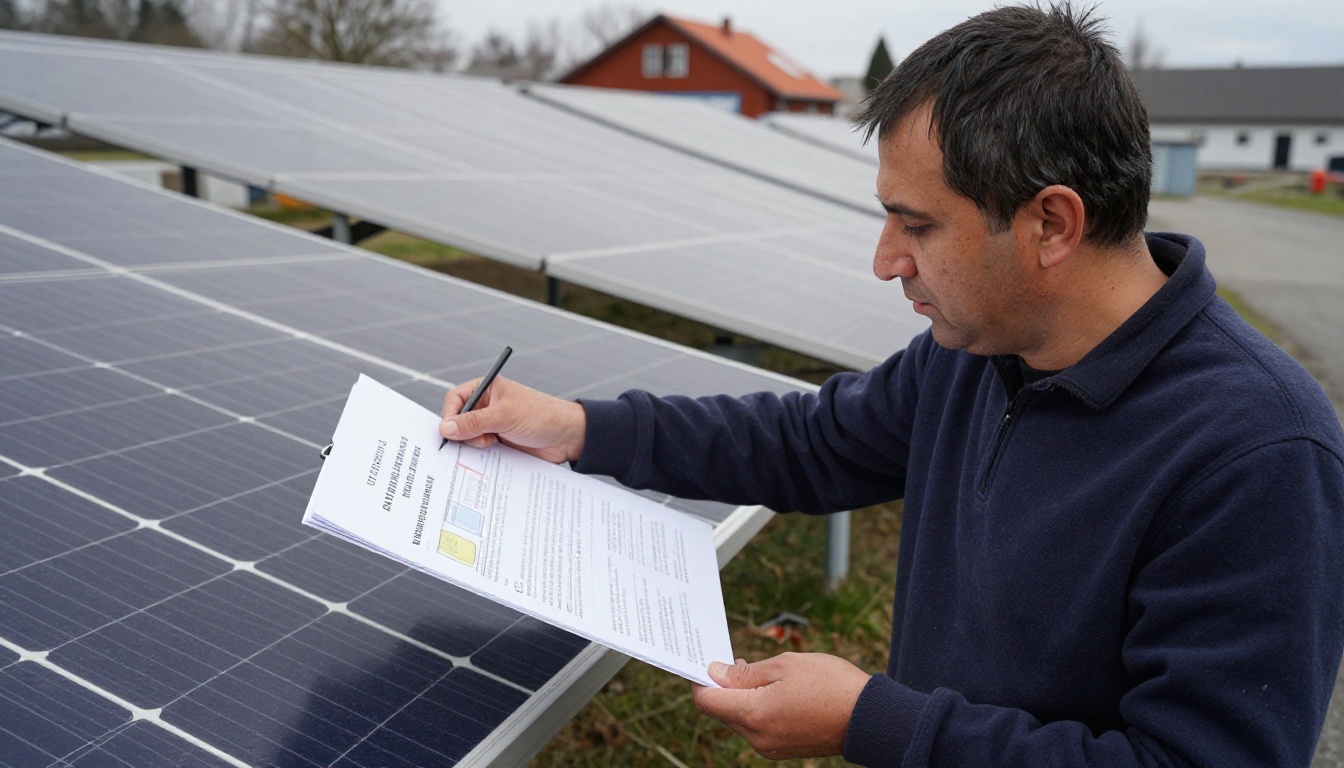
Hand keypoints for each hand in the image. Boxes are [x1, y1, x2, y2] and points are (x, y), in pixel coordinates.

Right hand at [440, 376, 586, 462]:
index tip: (448, 431)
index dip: (449, 414)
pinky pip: (481, 449)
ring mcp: (493, 424)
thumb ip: (474, 422)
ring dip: (475, 444)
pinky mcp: (500, 441)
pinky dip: (483, 454)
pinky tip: (494, 452)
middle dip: (462, 432)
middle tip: (477, 440)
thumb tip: (445, 428)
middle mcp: (488, 406)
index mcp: (487, 389)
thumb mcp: (505, 416)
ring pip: (469, 437)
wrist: (569, 437)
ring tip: (491, 444)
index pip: (455, 398)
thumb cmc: (541, 416)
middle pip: (459, 420)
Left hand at [692, 653, 868, 759]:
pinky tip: (774, 692)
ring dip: (741, 697)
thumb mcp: (784, 665)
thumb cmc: (830, 684)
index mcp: (754, 714)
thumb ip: (744, 672)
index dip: (701, 679)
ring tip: (762, 673)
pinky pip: (757, 728)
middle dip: (723, 686)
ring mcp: (770, 747)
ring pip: (739, 720)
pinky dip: (757, 709)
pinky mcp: (782, 749)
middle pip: (721, 711)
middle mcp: (757, 737)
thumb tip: (714, 673)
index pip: (706, 701)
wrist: (869, 717)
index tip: (709, 661)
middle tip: (740, 660)